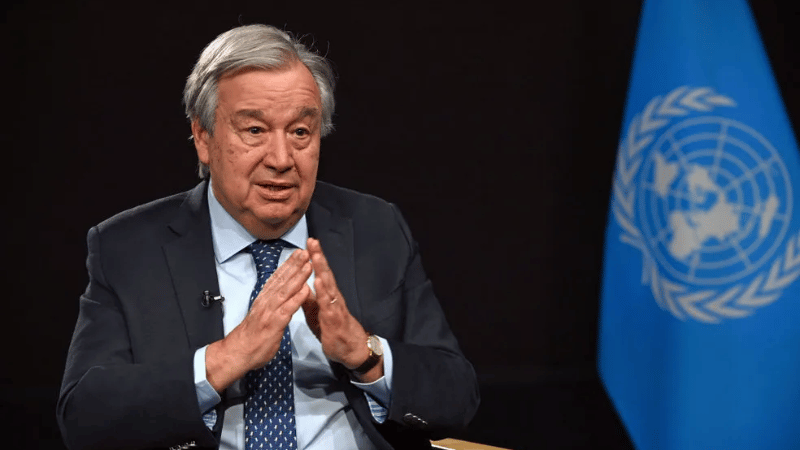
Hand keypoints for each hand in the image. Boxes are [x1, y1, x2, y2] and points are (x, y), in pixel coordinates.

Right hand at [205, 248, 312, 391]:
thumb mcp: (261, 316)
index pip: (277, 278)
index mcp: (264, 299)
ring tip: (308, 264)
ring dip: (298, 276)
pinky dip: (297, 298)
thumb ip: (270, 305)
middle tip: (305, 251)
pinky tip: (306, 289)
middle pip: (282, 279)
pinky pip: (288, 308)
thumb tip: (278, 296)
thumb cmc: (252, 337)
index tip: (297, 254)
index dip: (288, 265)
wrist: (238, 353)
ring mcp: (270, 311)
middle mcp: (266, 302)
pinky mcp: (274, 323)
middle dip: (294, 264)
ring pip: (286, 290)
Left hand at [303, 238, 382, 380]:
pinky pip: (329, 303)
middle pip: (325, 273)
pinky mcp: (335, 318)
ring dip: (322, 270)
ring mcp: (336, 307)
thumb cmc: (335, 331)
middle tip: (312, 241)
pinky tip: (319, 282)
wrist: (352, 350)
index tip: (308, 242)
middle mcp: (333, 297)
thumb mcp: (317, 314)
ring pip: (329, 285)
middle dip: (319, 257)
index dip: (314, 258)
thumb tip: (300, 287)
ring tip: (315, 256)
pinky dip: (324, 291)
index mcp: (328, 295)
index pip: (320, 272)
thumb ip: (309, 300)